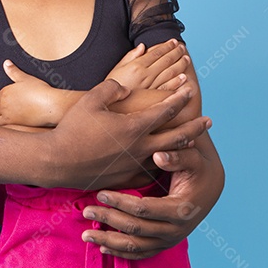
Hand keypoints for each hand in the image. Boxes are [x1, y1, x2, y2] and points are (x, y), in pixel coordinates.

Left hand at [0, 60, 79, 127]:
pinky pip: (2, 127)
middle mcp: (4, 102)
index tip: (6, 103)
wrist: (50, 105)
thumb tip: (6, 62)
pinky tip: (11, 126)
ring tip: (9, 119)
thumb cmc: (40, 91)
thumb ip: (14, 71)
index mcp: (6, 91)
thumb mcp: (26, 78)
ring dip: (0, 119)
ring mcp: (7, 113)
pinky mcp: (13, 123)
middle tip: (7, 112)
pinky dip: (4, 127)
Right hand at [43, 78, 209, 189]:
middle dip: (195, 127)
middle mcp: (140, 147)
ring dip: (180, 148)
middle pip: (177, 136)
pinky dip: (159, 165)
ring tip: (191, 142)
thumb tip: (126, 88)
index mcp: (134, 126)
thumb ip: (113, 88)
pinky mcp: (126, 179)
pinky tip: (162, 162)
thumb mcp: (91, 99)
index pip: (165, 109)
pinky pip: (149, 172)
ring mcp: (134, 165)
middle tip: (209, 122)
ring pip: (166, 156)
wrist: (58, 162)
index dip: (179, 97)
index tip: (191, 90)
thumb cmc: (72, 129)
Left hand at [80, 137, 223, 259]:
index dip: (120, 202)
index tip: (100, 193)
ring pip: (136, 247)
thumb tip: (158, 155)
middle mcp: (176, 230)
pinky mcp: (164, 244)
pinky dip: (121, 253)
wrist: (209, 186)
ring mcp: (170, 240)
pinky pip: (141, 254)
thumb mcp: (193, 158)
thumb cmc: (197, 167)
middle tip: (86, 211)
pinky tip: (103, 248)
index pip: (144, 209)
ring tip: (85, 236)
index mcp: (181, 209)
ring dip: (109, 243)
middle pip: (136, 230)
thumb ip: (177, 155)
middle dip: (109, 220)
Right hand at [106, 39, 189, 93]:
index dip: (167, 46)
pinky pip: (168, 89)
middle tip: (182, 48)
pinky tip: (184, 78)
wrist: (107, 110)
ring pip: (170, 73)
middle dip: (176, 52)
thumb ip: (129, 57)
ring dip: (180, 65)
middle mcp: (145, 76)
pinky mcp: (154, 100)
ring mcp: (151, 88)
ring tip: (186, 59)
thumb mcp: (116, 69)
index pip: (156, 52)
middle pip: (166, 61)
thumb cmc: (111, 88)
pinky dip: (177, 83)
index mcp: (136, 66)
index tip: (174, 41)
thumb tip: (142, 46)